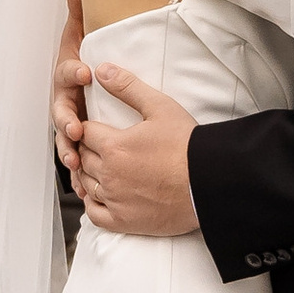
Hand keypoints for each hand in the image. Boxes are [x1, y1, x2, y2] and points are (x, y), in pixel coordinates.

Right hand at [51, 0, 88, 171]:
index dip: (74, 71)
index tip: (86, 71)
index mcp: (67, 75)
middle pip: (60, 111)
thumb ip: (79, 11)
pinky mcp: (76, 142)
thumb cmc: (85, 57)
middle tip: (77, 126)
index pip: (67, 72)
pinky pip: (74, 158)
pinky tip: (84, 187)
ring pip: (63, 138)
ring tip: (76, 160)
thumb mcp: (84, 34)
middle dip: (66, 120)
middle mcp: (62, 100)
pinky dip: (78, 173)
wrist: (87, 83)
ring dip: (68, 150)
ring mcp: (67, 122)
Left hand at [72, 57, 199, 238]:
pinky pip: (95, 215)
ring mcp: (115, 200)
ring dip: (89, 175)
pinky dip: (92, 205)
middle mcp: (109, 175)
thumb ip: (128, 88)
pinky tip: (100, 197)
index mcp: (114, 146)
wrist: (210, 182)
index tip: (97, 129)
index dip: (89, 128)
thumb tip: (103, 70)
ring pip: (86, 185)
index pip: (84, 133)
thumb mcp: (160, 107)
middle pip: (83, 158)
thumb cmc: (188, 146)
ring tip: (100, 168)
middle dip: (88, 150)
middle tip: (100, 147)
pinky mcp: (124, 221)